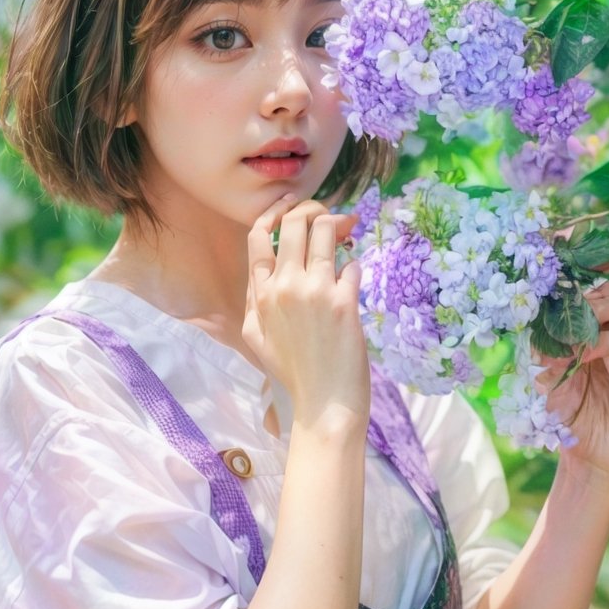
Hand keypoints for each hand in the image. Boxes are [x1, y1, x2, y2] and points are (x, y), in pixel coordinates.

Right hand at [242, 194, 369, 435]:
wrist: (323, 404)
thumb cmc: (293, 373)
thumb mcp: (256, 336)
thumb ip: (255, 299)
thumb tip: (265, 270)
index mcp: (259, 295)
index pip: (258, 236)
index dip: (274, 212)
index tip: (289, 204)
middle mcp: (283, 287)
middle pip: (295, 224)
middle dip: (312, 209)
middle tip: (327, 214)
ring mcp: (314, 292)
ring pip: (326, 231)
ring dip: (338, 225)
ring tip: (346, 232)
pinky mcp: (344, 302)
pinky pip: (352, 263)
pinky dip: (353, 264)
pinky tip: (352, 277)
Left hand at [531, 279, 608, 484]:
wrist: (586, 453)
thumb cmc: (565, 412)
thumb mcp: (545, 374)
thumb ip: (544, 347)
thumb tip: (542, 322)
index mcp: (591, 331)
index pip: (594, 292)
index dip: (580, 286)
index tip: (557, 293)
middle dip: (592, 296)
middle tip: (571, 315)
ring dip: (603, 314)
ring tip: (580, 337)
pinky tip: (592, 358)